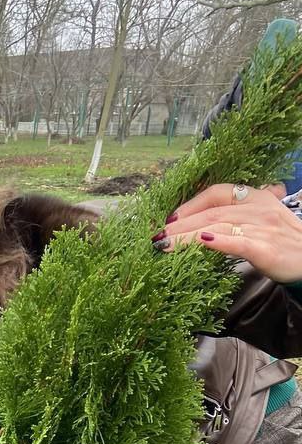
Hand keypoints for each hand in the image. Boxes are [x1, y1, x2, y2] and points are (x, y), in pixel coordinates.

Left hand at [160, 183, 301, 281]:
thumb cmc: (287, 243)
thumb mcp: (265, 221)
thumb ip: (241, 215)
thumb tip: (208, 226)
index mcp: (256, 198)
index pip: (217, 193)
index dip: (191, 205)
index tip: (170, 219)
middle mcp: (258, 209)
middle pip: (211, 213)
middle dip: (180, 226)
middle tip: (156, 238)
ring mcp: (262, 229)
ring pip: (217, 228)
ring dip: (187, 237)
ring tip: (165, 246)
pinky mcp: (267, 250)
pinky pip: (239, 243)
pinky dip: (219, 242)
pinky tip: (201, 243)